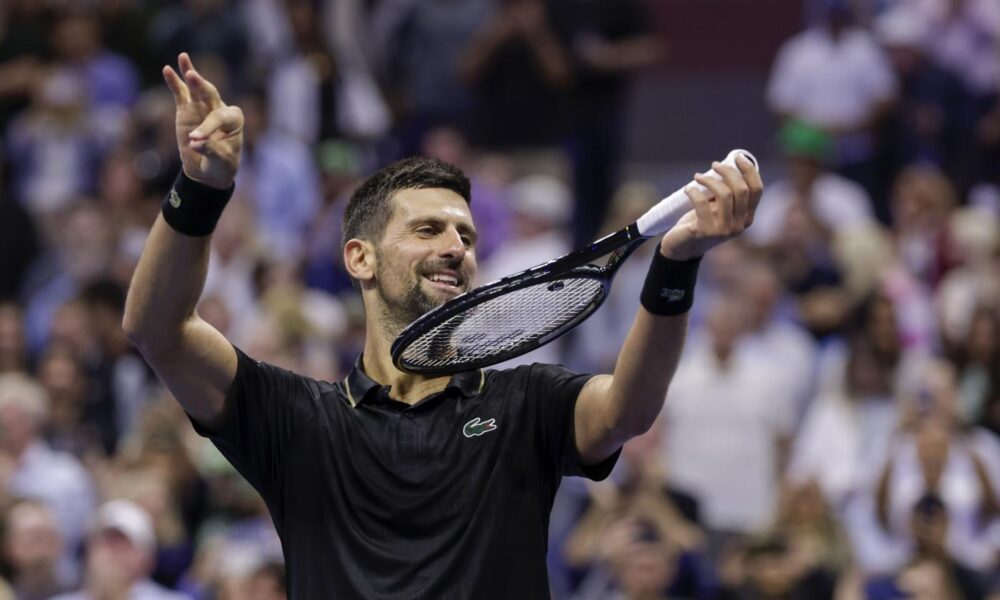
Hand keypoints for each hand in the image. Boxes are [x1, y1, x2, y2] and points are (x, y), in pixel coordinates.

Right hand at [163, 53, 242, 189]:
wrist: (209, 170)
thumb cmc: (220, 164)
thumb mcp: (220, 161)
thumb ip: (210, 149)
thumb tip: (194, 142)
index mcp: (234, 120)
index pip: (219, 118)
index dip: (206, 128)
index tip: (194, 141)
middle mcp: (220, 109)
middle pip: (210, 94)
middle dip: (201, 85)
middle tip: (192, 76)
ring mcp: (202, 107)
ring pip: (197, 88)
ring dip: (190, 73)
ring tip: (183, 58)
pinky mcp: (186, 109)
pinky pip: (180, 94)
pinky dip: (174, 82)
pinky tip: (168, 70)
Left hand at [659, 154, 762, 260]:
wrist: (683, 247)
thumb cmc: (701, 222)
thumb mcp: (719, 209)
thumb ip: (727, 194)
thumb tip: (727, 167)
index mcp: (747, 217)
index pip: (757, 190)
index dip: (750, 170)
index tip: (737, 157)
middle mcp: (740, 225)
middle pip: (741, 189)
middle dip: (728, 171)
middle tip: (714, 164)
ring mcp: (724, 230)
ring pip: (724, 194)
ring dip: (710, 180)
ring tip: (697, 176)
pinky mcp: (706, 231)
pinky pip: (702, 204)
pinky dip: (694, 192)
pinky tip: (688, 189)